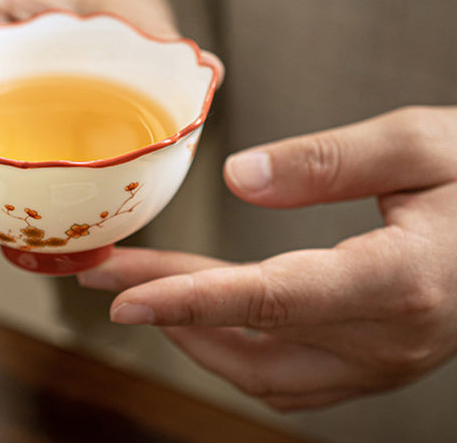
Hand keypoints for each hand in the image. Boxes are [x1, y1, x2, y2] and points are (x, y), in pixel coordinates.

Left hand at [78, 106, 456, 410]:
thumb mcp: (417, 143)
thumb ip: (328, 161)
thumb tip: (240, 179)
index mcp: (398, 279)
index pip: (270, 299)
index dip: (188, 301)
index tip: (122, 296)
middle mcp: (390, 338)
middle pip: (250, 336)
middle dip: (169, 308)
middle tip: (106, 276)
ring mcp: (388, 360)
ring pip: (266, 376)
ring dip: (198, 337)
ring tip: (145, 292)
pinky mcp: (383, 359)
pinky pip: (294, 380)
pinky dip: (238, 352)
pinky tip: (212, 320)